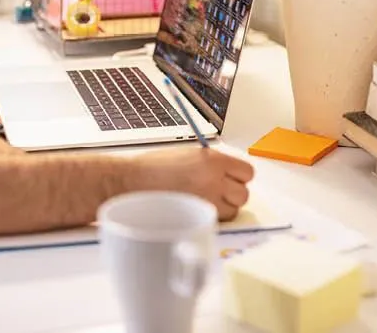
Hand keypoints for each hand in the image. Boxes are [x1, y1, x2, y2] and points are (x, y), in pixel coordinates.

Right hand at [131, 148, 253, 219]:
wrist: (130, 181)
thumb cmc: (151, 168)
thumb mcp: (186, 155)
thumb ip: (209, 163)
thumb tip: (225, 173)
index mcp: (212, 160)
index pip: (246, 172)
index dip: (239, 177)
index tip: (231, 179)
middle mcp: (215, 180)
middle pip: (244, 193)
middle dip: (233, 194)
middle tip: (217, 193)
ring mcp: (207, 201)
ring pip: (234, 210)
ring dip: (224, 208)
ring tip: (204, 203)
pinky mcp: (197, 217)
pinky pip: (218, 222)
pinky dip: (211, 219)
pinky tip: (195, 211)